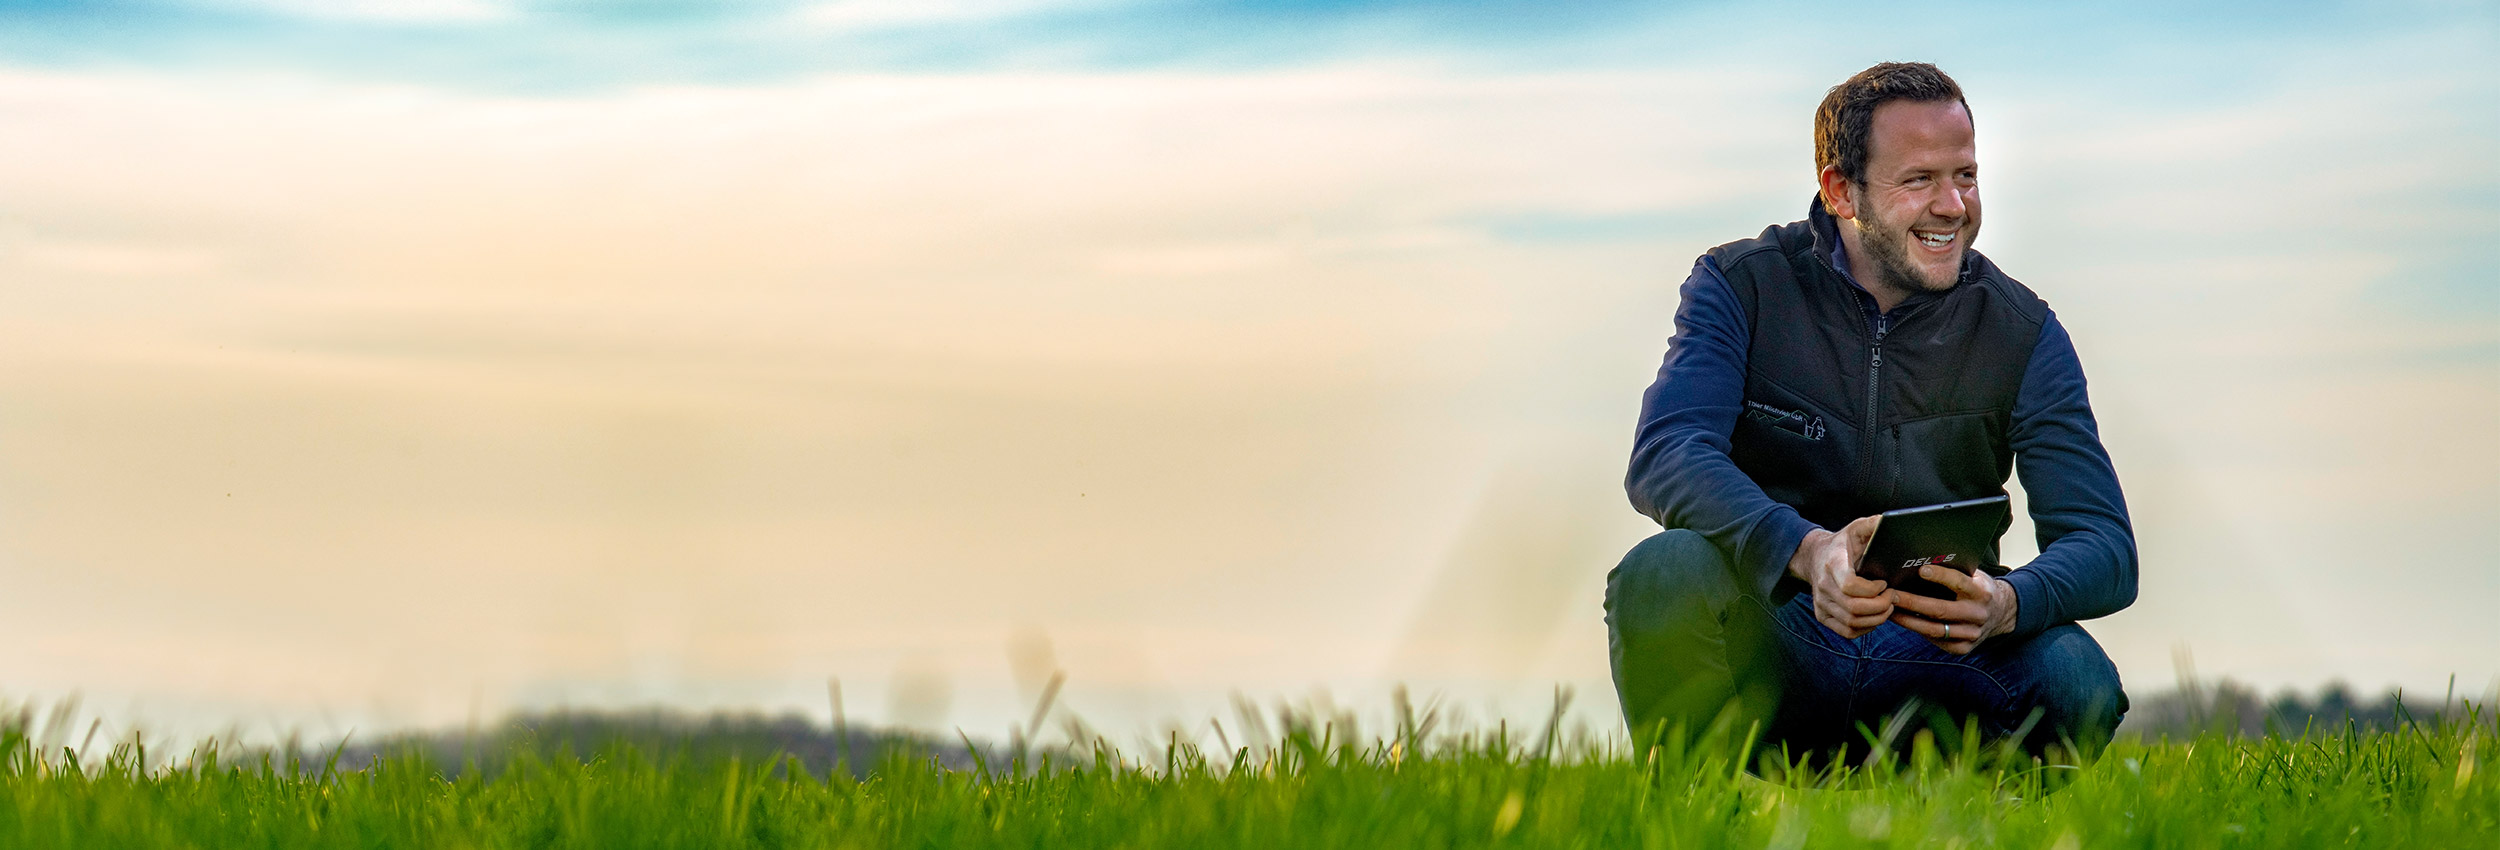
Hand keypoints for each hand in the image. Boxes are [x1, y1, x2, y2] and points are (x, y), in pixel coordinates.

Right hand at [1786, 514, 1888, 637]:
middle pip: (1854, 608)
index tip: (1884, 582)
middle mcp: (1822, 585)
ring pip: (1852, 622)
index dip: (1872, 589)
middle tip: (1892, 597)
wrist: (1814, 557)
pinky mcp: (1822, 615)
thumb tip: (1888, 521)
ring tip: (1887, 607)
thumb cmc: (1842, 544)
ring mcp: (1821, 603)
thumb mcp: (1855, 529)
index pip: (1849, 585)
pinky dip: (1865, 629)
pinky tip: (1874, 617)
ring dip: (1876, 619)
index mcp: (1832, 563)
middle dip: (1880, 606)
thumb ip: (1872, 524)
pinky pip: (1846, 631)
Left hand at [1888, 565, 2019, 654]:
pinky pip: (1937, 641)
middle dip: (1913, 603)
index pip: (1959, 582)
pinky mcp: (1965, 647)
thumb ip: (1955, 571)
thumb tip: (1922, 561)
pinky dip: (1919, 632)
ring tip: (1890, 611)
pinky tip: (1906, 622)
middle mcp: (1978, 614)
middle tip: (1892, 595)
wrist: (2001, 613)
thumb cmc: (1978, 588)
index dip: (1940, 576)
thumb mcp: (1974, 576)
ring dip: (1909, 621)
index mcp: (1981, 592)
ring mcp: (1972, 633)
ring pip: (1935, 629)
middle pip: (1941, 610)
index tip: (1921, 570)